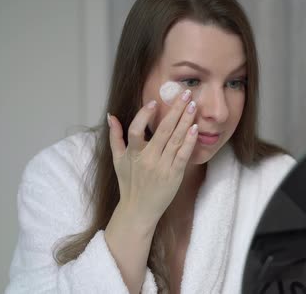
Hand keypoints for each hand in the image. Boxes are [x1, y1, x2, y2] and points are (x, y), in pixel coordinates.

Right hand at [106, 89, 197, 226]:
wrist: (139, 210)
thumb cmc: (129, 183)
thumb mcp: (117, 160)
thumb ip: (115, 137)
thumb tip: (110, 116)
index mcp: (132, 154)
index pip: (135, 131)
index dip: (144, 115)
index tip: (154, 102)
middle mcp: (147, 159)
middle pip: (162, 130)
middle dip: (175, 110)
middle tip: (185, 93)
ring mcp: (162, 167)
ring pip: (175, 140)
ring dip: (185, 121)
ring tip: (193, 105)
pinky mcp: (174, 175)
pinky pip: (183, 155)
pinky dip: (189, 142)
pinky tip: (195, 128)